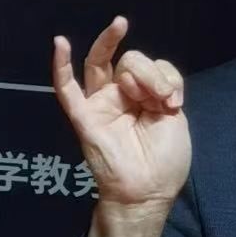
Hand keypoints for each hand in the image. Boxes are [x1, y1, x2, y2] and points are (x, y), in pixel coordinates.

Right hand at [52, 16, 190, 218]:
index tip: (174, 104)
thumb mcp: (175, 118)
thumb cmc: (164, 161)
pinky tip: (60, 44)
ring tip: (131, 52)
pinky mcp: (84, 117)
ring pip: (101, 64)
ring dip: (120, 55)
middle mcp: (121, 95)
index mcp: (146, 95)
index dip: (166, 77)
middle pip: (130, 60)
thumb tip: (145, 79)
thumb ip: (163, 89)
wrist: (148, 192)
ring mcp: (101, 104)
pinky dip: (60, 66)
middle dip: (150, 72)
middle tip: (161, 98)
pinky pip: (66, 90)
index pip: (154, 65)